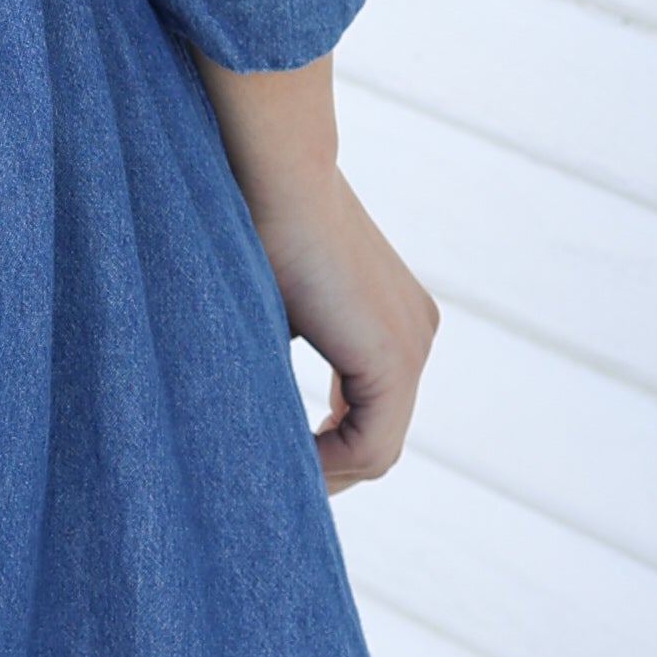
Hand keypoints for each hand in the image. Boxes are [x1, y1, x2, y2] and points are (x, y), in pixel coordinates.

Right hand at [189, 46, 440, 489]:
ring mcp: (413, 346)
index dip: (321, 451)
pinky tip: (279, 463)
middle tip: (264, 485)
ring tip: (266, 478)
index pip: (367, 415)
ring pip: (376, 448)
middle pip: (375, 438)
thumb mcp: (265, 305)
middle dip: (323, 468)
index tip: (268, 459)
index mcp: (390, 321)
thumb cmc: (247, 221)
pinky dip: (326, 463)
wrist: (272, 172)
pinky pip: (371, 445)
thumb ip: (273, 351)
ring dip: (322, 472)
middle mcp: (416, 334)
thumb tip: (241, 412)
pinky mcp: (394, 358)